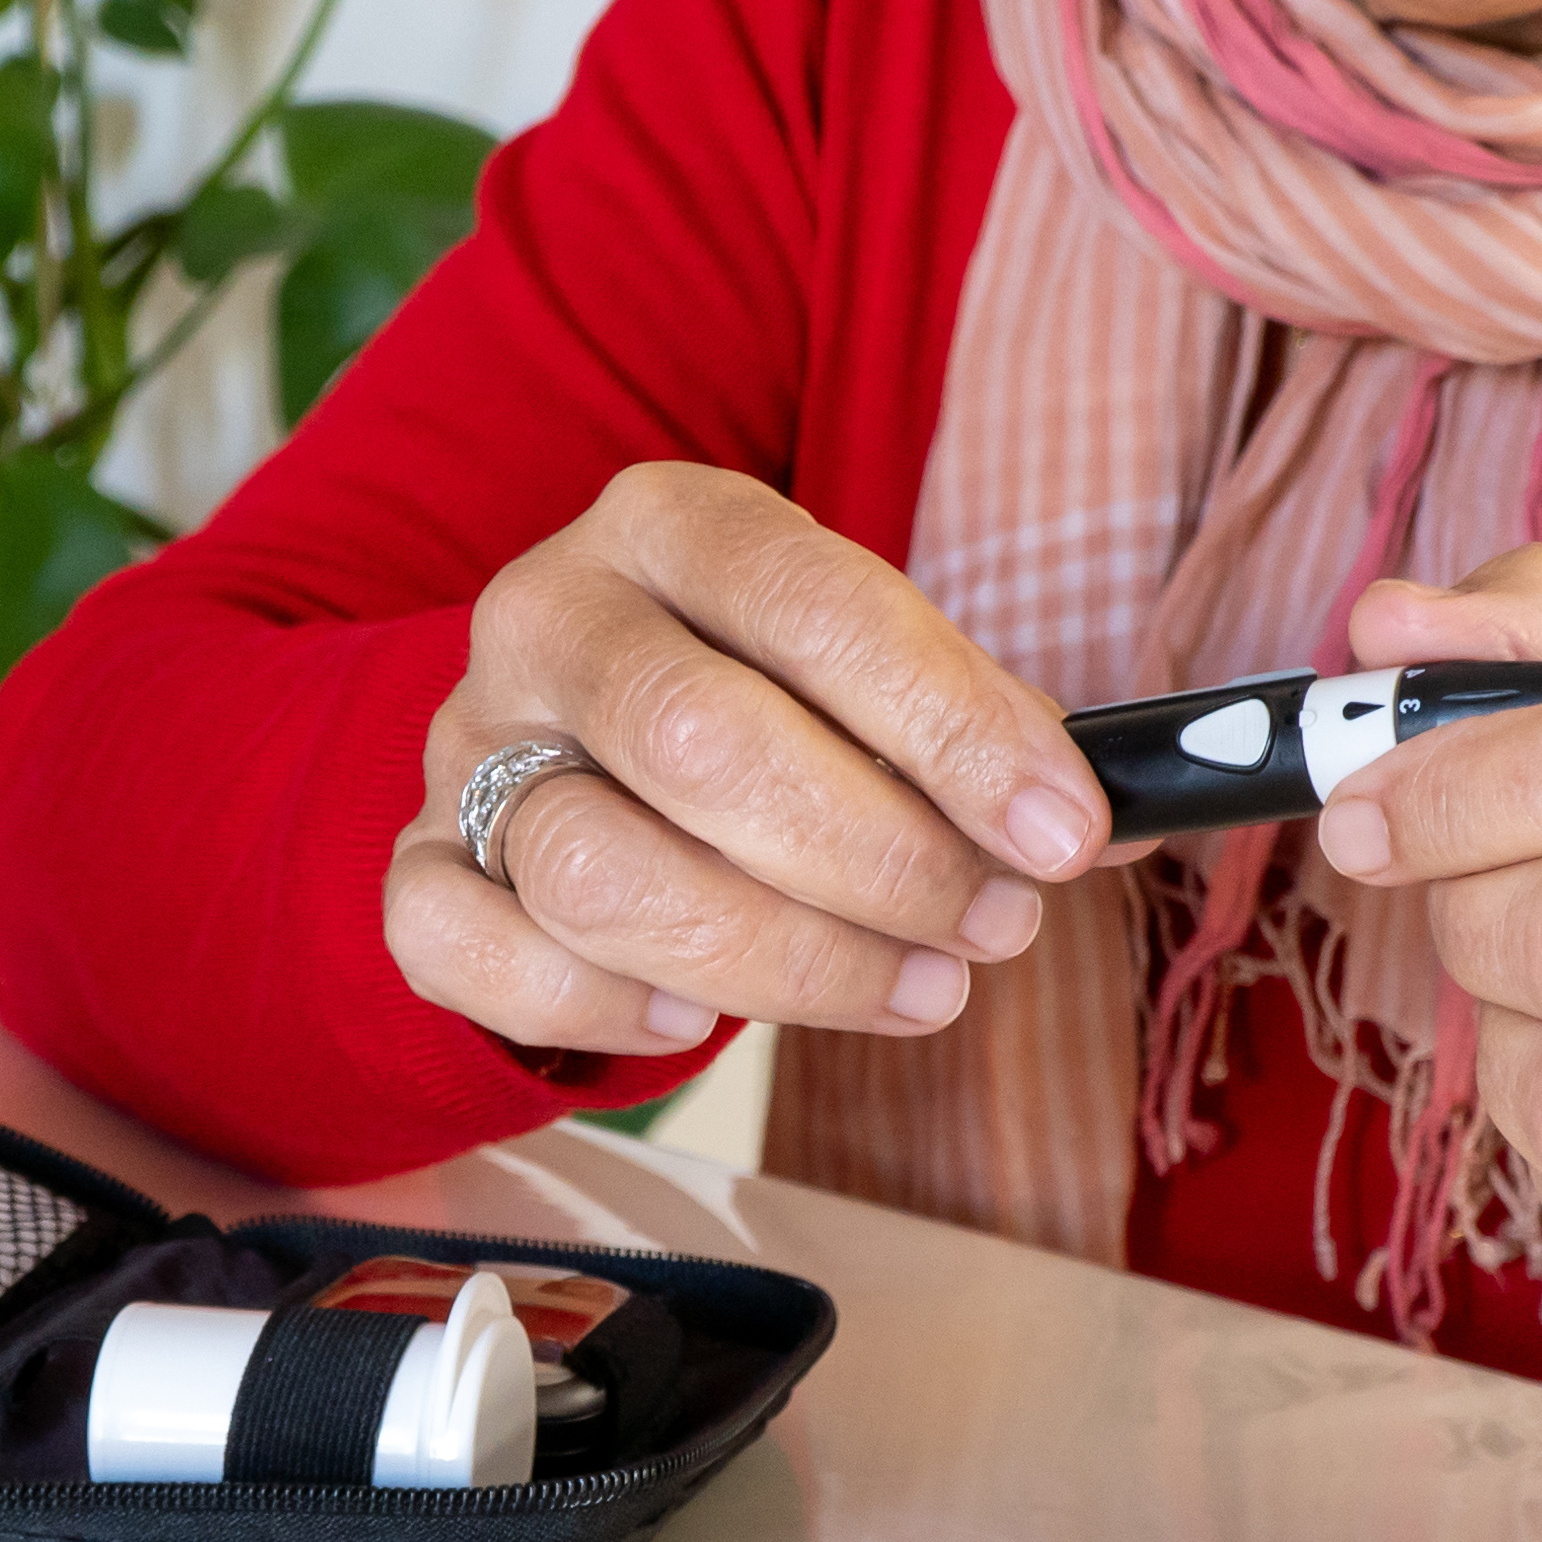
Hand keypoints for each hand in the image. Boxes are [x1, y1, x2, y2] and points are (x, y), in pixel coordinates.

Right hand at [385, 464, 1114, 1057]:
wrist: (571, 732)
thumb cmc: (765, 701)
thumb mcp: (868, 671)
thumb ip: (983, 730)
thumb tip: (1127, 818)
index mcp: (673, 522)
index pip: (816, 605)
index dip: (952, 727)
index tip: (1064, 831)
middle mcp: (550, 612)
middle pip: (702, 742)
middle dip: (879, 860)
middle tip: (993, 925)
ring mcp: (468, 745)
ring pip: (596, 870)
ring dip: (783, 959)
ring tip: (911, 986)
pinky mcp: (415, 867)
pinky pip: (473, 955)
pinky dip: (598, 1005)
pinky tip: (698, 1018)